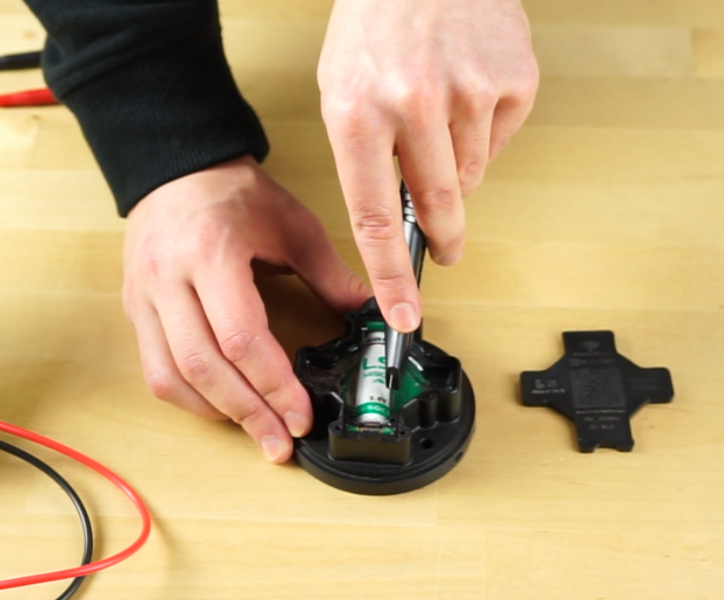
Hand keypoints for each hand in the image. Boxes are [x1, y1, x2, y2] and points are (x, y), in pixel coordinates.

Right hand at [122, 157, 369, 461]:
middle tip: (281, 443)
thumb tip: (370, 314)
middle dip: (248, 413)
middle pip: (203, 366)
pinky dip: (191, 398)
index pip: (240, 336)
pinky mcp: (134, 310)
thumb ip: (331, 275)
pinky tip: (222, 406)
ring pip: (171, 377)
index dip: (274, 384)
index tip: (301, 416)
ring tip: (257, 431)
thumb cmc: (235, 193)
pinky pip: (155, 370)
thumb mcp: (294, 225)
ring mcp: (143, 297)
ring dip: (217, 412)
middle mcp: (167, 279)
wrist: (178, 172)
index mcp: (211, 252)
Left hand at [318, 0, 538, 330]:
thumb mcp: (341, 90)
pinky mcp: (512, 81)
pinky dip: (481, 131)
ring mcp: (469, 91)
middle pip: (439, 207)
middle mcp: (412, 103)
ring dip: (454, 161)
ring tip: (439, 112)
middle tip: (445, 248)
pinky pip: (499, 140)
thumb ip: (365, 159)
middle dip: (444, 237)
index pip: (374, 219)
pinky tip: (467, 93)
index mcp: (356, 112)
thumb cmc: (374, 23)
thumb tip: (404, 215)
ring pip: (471, 173)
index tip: (403, 312)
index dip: (390, 276)